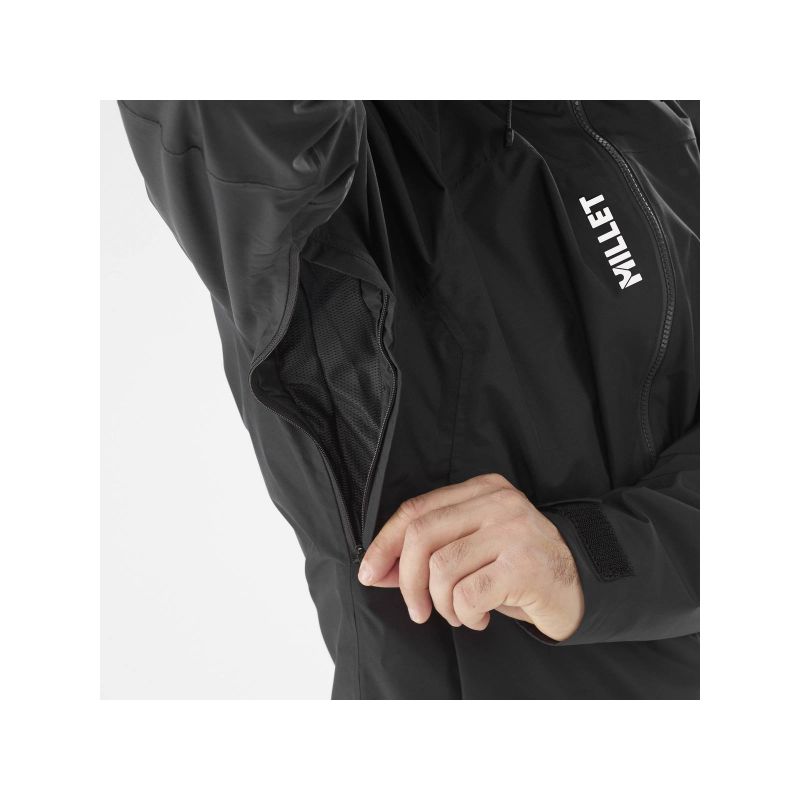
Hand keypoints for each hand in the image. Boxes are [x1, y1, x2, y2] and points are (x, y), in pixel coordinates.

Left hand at [357, 474, 583, 640]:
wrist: (581, 586)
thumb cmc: (519, 569)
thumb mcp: (475, 548)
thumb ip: (431, 551)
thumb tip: (378, 570)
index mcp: (482, 489)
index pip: (417, 509)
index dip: (385, 543)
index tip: (370, 572)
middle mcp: (498, 502)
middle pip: (422, 536)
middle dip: (407, 580)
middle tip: (416, 610)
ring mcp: (513, 530)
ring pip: (441, 570)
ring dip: (442, 604)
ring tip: (461, 613)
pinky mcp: (524, 564)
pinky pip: (468, 595)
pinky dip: (465, 615)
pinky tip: (481, 617)